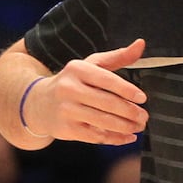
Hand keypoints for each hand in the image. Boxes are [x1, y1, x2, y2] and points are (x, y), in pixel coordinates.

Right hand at [23, 39, 149, 144]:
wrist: (39, 104)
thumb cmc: (73, 82)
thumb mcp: (91, 65)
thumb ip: (117, 56)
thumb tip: (141, 44)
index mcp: (78, 69)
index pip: (107, 80)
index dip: (127, 90)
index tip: (142, 98)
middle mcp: (69, 88)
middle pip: (107, 103)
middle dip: (130, 112)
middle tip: (144, 117)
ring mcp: (66, 110)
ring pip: (103, 121)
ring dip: (126, 127)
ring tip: (139, 127)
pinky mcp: (66, 129)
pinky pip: (96, 137)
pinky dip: (115, 139)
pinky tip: (128, 137)